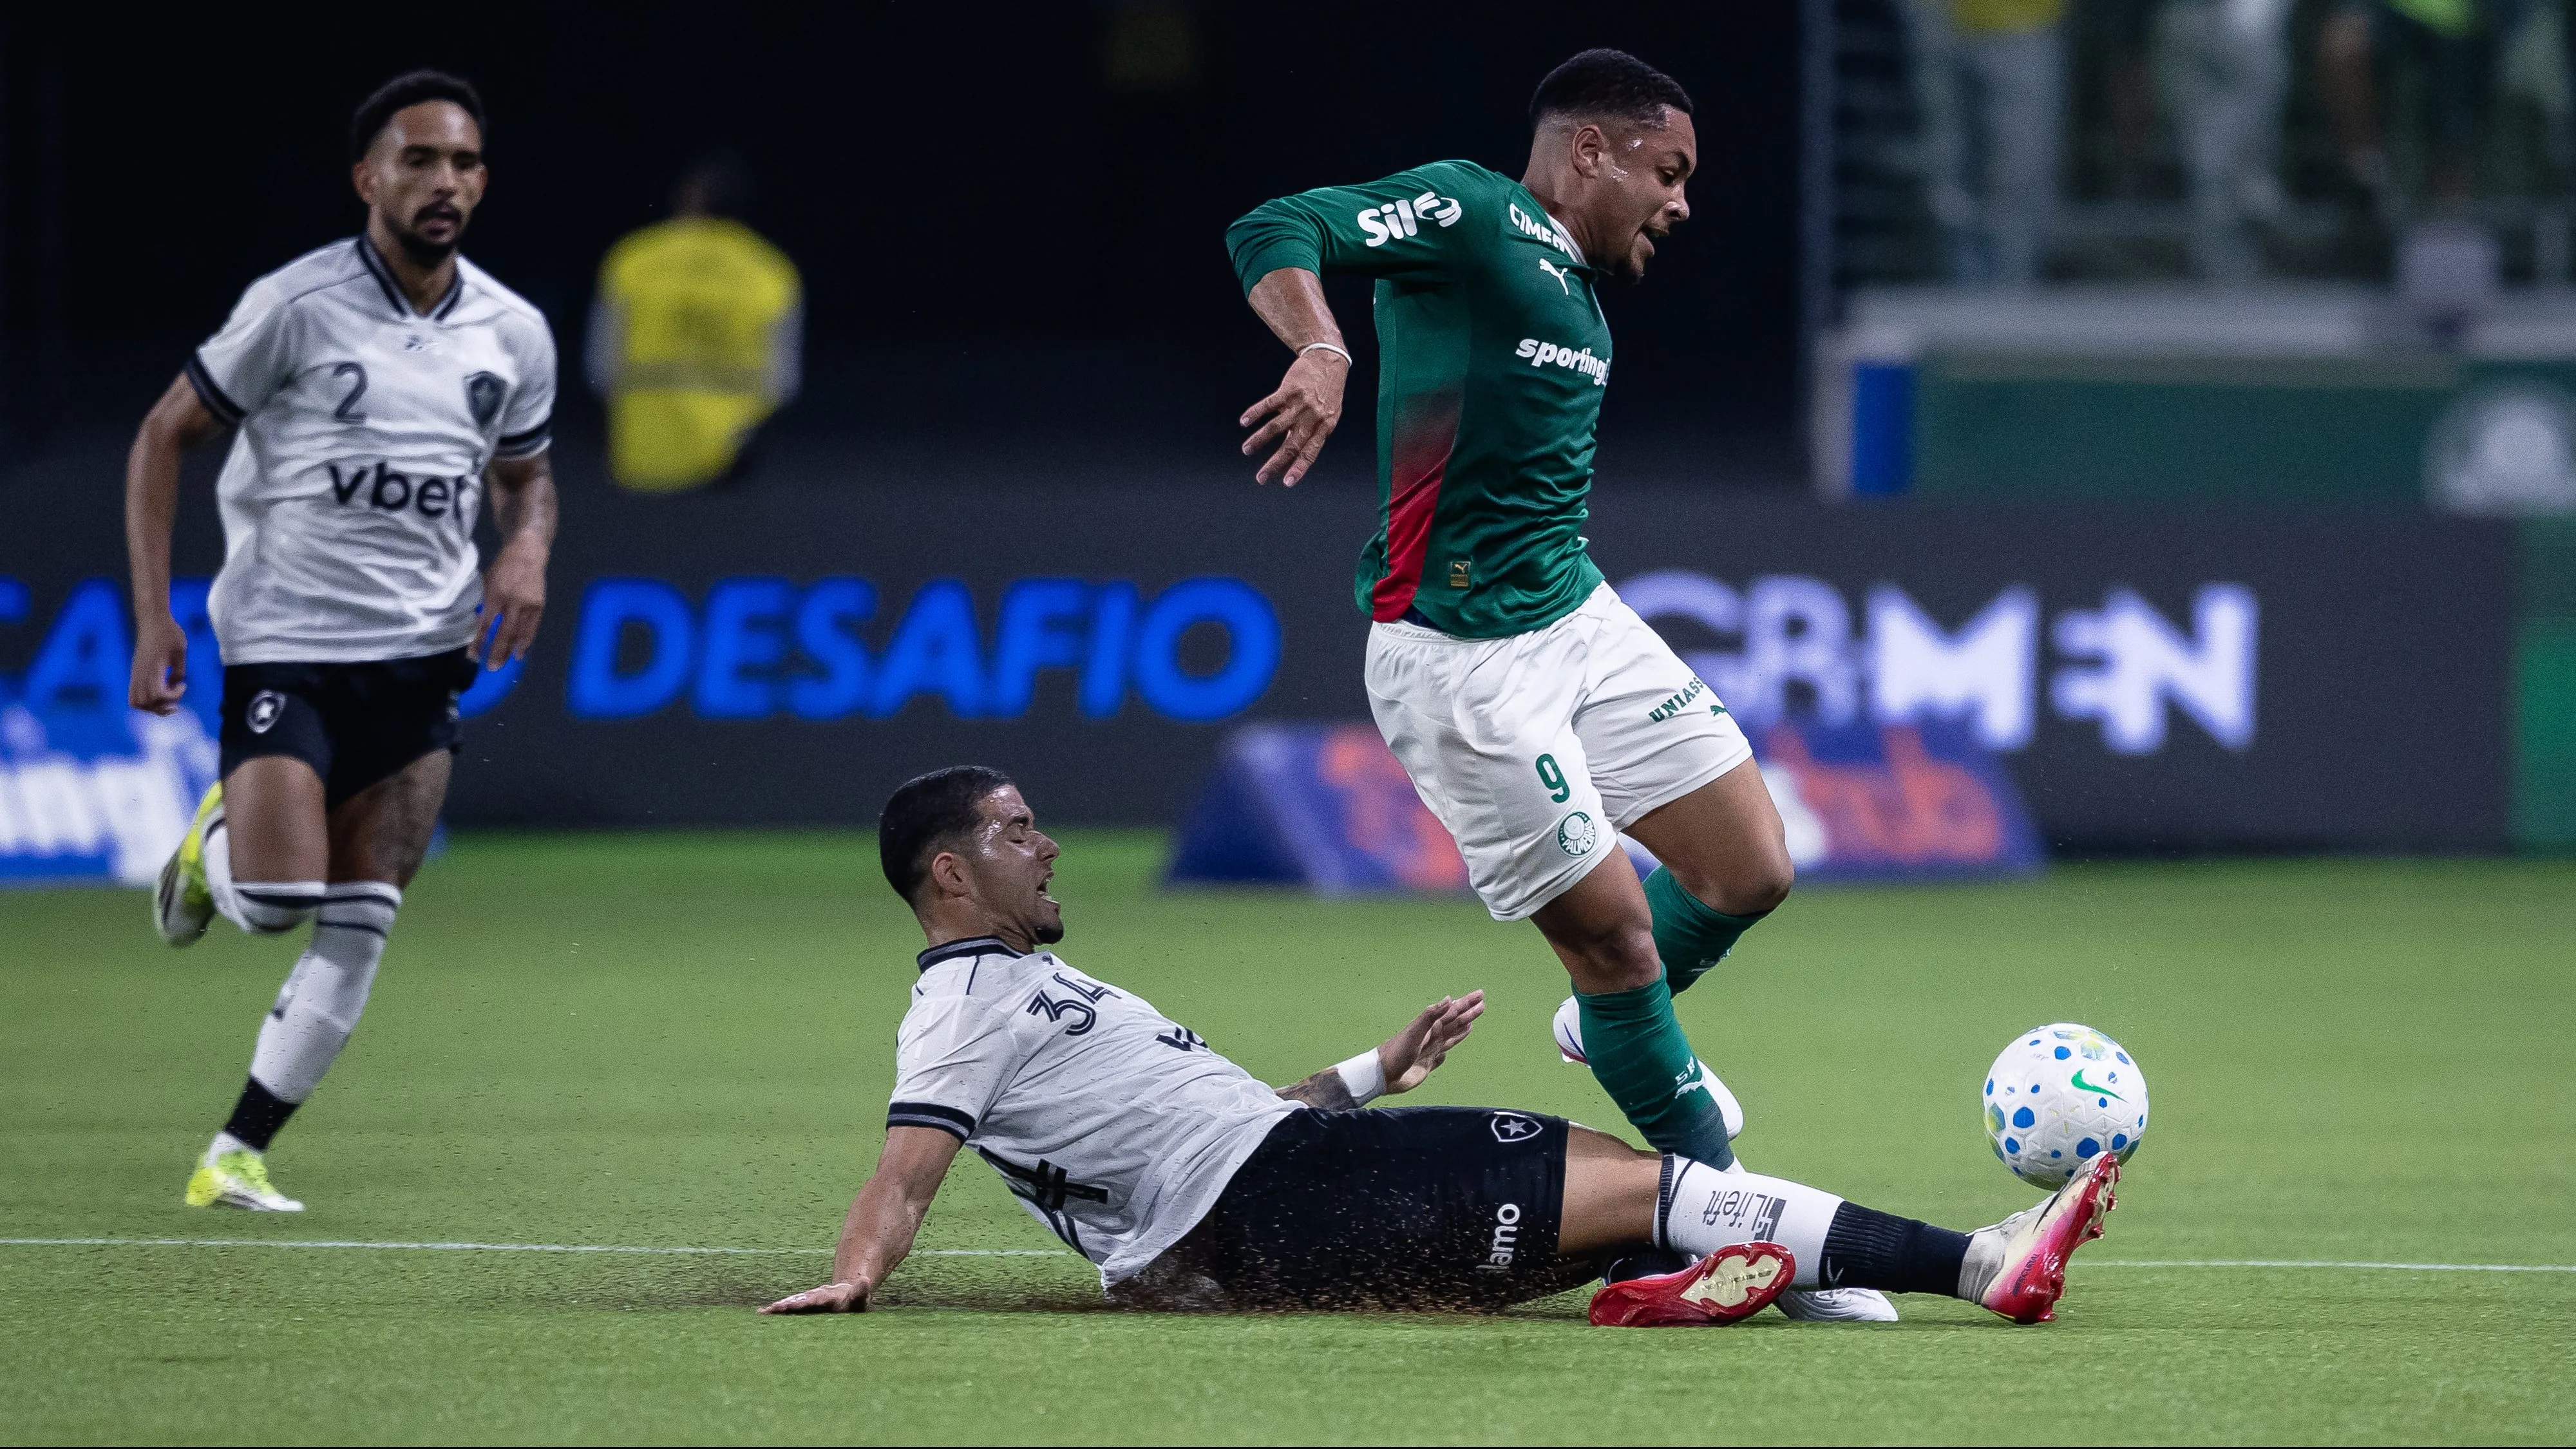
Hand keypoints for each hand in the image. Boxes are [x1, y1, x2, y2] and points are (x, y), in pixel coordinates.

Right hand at [129, 614, 188, 714]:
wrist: (152, 620)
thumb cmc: (169, 634)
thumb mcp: (180, 652)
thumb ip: (178, 671)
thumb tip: (176, 685)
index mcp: (153, 669)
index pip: (158, 695)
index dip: (174, 696)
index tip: (183, 685)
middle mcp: (141, 675)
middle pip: (146, 704)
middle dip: (162, 707)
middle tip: (176, 696)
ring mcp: (136, 674)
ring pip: (137, 702)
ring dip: (152, 706)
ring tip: (166, 699)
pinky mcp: (135, 672)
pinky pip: (133, 694)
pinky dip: (145, 701)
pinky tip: (158, 693)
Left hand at [472, 540, 545, 669]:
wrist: (527, 552)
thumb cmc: (502, 567)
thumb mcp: (486, 581)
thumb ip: (483, 602)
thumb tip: (476, 626)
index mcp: (495, 593)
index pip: (485, 623)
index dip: (479, 640)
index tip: (473, 655)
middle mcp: (512, 601)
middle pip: (503, 632)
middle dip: (496, 651)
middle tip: (490, 668)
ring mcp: (528, 604)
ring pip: (518, 633)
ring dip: (510, 651)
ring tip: (503, 664)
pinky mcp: (539, 606)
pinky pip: (532, 628)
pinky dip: (525, 642)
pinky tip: (520, 653)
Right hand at [760, 1279, 870, 1313]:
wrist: (846, 1295)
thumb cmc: (853, 1302)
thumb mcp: (860, 1299)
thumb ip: (861, 1292)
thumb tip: (866, 1280)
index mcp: (829, 1296)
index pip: (818, 1299)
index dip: (809, 1301)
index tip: (800, 1302)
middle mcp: (815, 1296)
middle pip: (801, 1300)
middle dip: (790, 1304)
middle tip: (777, 1308)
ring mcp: (807, 1300)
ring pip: (792, 1303)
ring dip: (780, 1307)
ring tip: (766, 1312)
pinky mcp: (802, 1305)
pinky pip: (788, 1307)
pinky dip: (776, 1310)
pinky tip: (761, 1312)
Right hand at [1237, 347, 1347, 486]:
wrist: (1328, 360)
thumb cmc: (1328, 392)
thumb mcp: (1328, 415)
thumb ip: (1312, 432)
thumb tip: (1293, 453)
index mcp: (1324, 427)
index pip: (1310, 452)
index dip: (1298, 468)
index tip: (1286, 483)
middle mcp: (1312, 418)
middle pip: (1291, 445)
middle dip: (1275, 464)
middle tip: (1260, 477)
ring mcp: (1300, 403)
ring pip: (1276, 427)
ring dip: (1259, 440)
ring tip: (1246, 450)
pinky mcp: (1289, 389)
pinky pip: (1269, 405)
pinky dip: (1255, 413)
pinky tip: (1244, 422)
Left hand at [1377, 990, 1484, 1095]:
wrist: (1384, 1074)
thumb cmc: (1397, 1051)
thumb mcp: (1414, 1031)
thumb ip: (1431, 1015)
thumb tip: (1449, 999)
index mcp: (1430, 1026)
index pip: (1452, 1011)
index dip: (1466, 1003)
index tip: (1479, 995)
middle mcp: (1431, 1036)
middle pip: (1454, 1022)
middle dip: (1468, 1013)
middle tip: (1482, 1003)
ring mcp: (1430, 1050)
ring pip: (1451, 1036)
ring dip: (1462, 1028)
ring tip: (1472, 1021)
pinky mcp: (1427, 1064)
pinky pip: (1442, 1054)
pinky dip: (1449, 1048)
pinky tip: (1450, 1048)